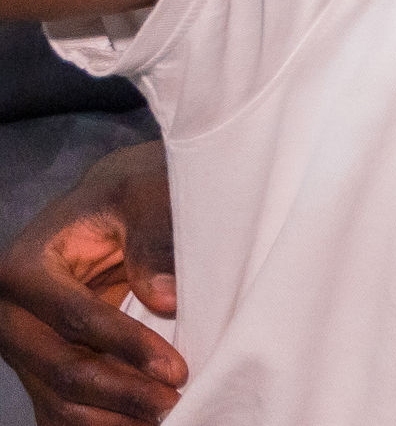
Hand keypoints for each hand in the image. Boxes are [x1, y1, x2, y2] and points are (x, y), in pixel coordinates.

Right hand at [0, 141, 184, 424]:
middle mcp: (11, 314)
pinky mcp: (42, 370)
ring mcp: (24, 347)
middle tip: (176, 404)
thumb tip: (164, 299)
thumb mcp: (145, 195)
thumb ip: (154, 238)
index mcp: (25, 267)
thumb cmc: (130, 197)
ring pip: (59, 402)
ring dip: (113, 419)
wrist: (111, 210)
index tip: (175, 370)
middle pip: (61, 369)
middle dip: (121, 393)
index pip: (75, 317)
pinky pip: (62, 412)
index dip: (127, 347)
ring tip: (169, 419)